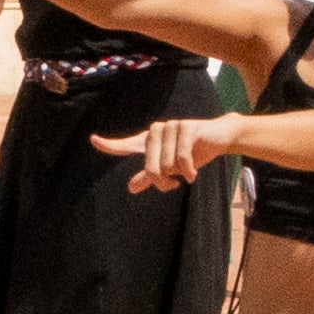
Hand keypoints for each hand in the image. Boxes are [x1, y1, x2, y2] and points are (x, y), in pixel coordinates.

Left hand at [93, 114, 238, 190]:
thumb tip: (131, 187)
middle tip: (174, 185)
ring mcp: (171, 127)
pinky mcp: (186, 127)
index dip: (110, 145)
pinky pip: (181, 158)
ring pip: (167, 165)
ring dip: (179, 176)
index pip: (127, 145)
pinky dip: (188, 171)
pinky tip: (194, 175)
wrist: (220, 138)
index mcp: (150, 141)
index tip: (93, 140)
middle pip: (151, 169)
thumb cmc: (194, 152)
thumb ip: (151, 176)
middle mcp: (157, 131)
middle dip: (164, 183)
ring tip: (188, 173)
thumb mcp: (172, 168)